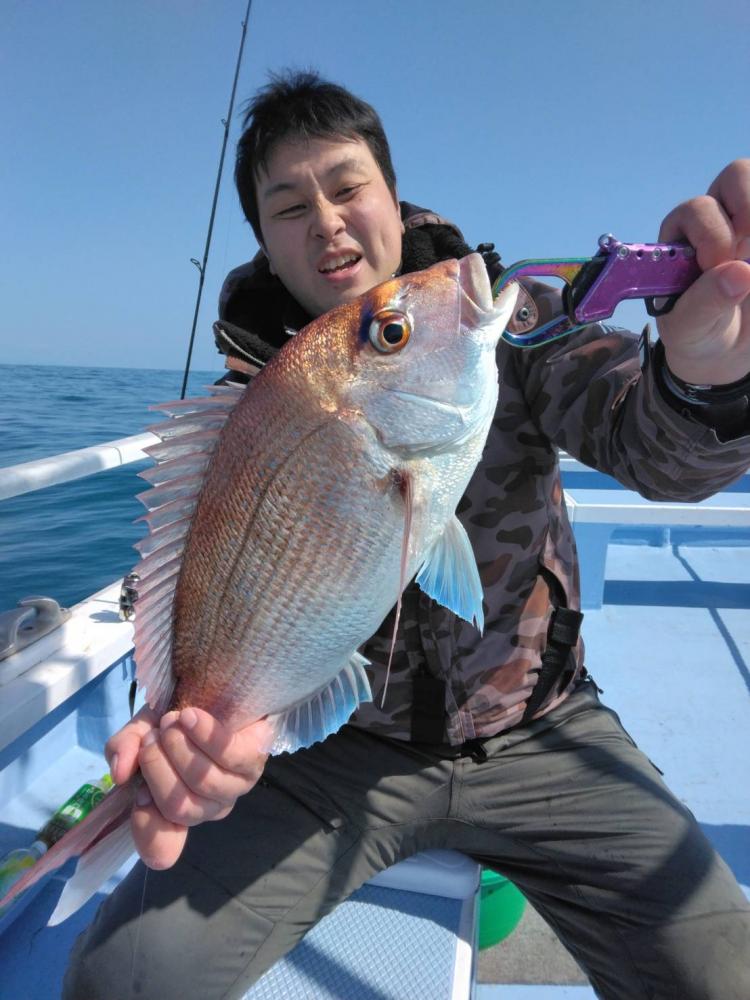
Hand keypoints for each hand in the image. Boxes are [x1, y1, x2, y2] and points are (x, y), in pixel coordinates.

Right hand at [105, 705, 272, 869]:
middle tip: (152, 735)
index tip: (138, 793)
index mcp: (178, 809)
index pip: (162, 849)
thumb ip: (125, 747)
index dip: (146, 828)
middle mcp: (208, 807)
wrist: (224, 690)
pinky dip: (205, 734)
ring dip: (179, 747)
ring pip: (203, 780)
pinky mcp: (254, 759)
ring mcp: (234, 786)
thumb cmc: (181, 720)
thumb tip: (119, 772)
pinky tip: (191, 717)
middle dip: (156, 766)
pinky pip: (230, 754)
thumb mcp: (143, 730)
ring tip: (172, 719)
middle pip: (177, 805)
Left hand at [656, 159, 749, 384]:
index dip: (711, 232)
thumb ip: (704, 303)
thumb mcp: (689, 328)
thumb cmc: (697, 334)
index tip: (717, 264)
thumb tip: (740, 272)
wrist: (725, 352)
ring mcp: (748, 224)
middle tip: (747, 246)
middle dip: (747, 205)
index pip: (696, 210)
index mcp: (683, 237)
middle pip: (736, 175)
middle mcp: (719, 220)